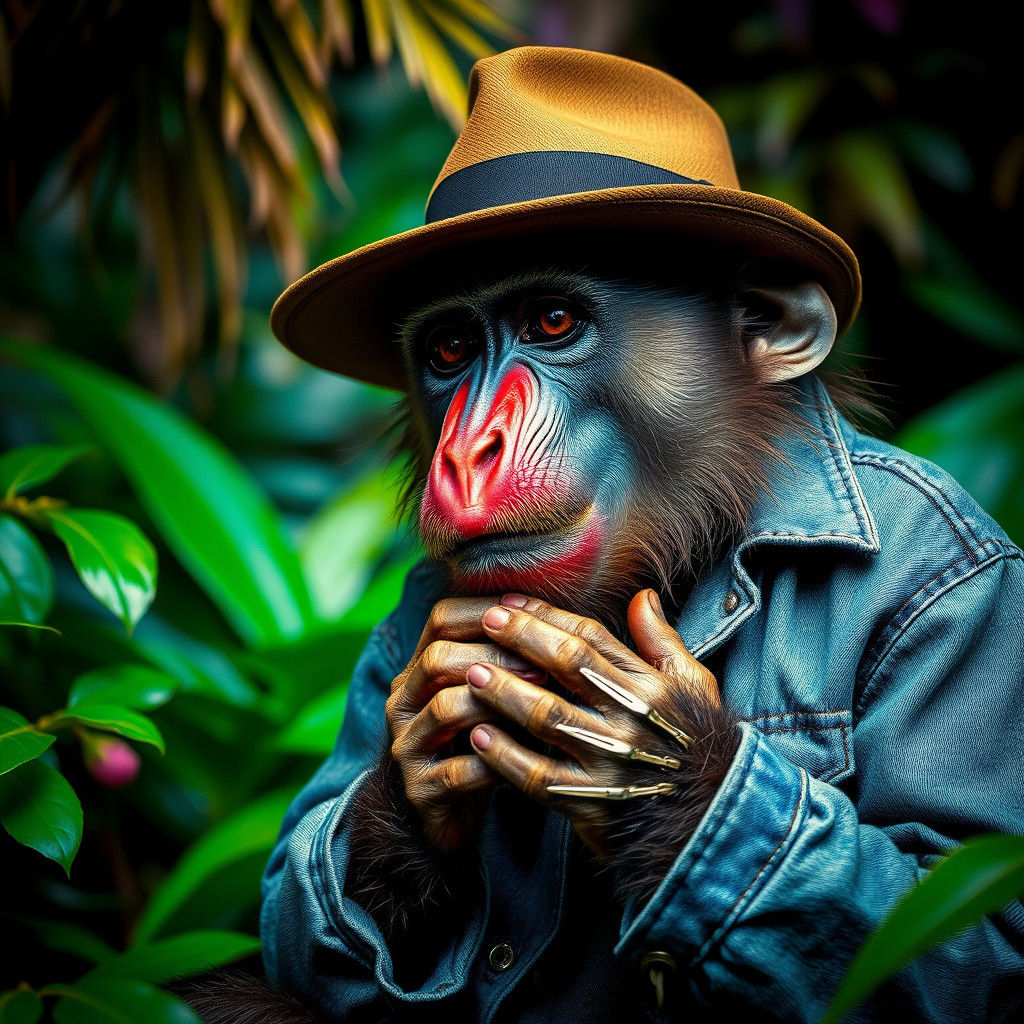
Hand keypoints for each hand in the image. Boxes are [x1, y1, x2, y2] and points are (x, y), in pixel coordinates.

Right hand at [385, 596, 545, 854]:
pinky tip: (527, 760)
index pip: (442, 619)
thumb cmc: (477, 745)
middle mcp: (404, 702)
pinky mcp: (420, 791)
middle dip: (495, 657)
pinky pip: (457, 771)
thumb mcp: (487, 698)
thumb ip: (506, 663)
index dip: (487, 611)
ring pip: (445, 709)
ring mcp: (408, 747)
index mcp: (419, 670)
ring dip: (497, 703)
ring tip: (540, 706)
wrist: (441, 817)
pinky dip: (495, 761)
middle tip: (544, 668)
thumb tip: (559, 621)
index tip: (533, 618)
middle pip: (438, 659)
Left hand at [464, 589, 721, 857]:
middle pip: (567, 666)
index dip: (546, 616)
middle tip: (485, 622)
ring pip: (548, 717)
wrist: (711, 825)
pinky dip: (505, 756)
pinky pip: (539, 776)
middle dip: (522, 639)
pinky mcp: (591, 804)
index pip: (591, 638)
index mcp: (650, 687)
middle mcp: (630, 719)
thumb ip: (663, 642)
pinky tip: (478, 737)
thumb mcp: (694, 688)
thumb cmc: (700, 747)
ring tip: (471, 673)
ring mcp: (610, 761)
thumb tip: (643, 595)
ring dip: (505, 693)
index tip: (509, 603)